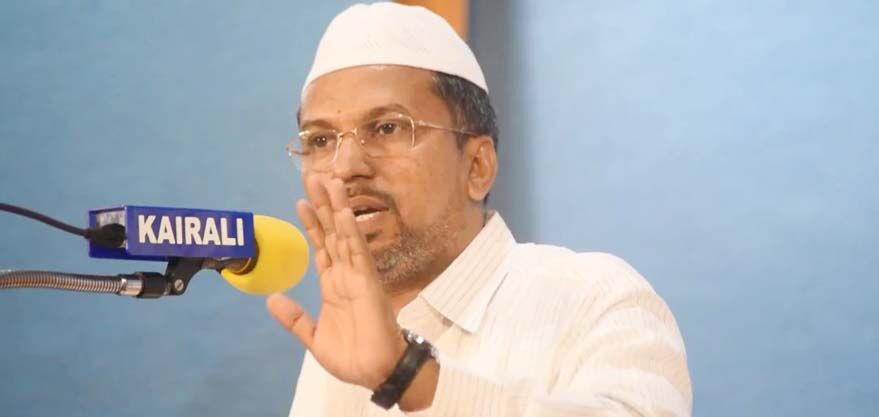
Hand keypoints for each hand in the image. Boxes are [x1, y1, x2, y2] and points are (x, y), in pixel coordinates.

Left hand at [266, 177, 405, 389]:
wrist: (376, 371)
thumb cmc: (352, 356)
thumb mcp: (313, 337)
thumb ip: (294, 318)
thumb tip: (271, 299)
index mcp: (333, 285)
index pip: (321, 246)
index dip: (311, 224)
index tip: (301, 201)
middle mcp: (345, 274)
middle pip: (331, 232)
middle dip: (322, 205)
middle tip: (314, 177)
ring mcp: (357, 275)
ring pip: (344, 234)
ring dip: (336, 208)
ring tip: (328, 181)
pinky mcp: (367, 282)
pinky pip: (357, 252)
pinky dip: (350, 231)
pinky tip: (342, 212)